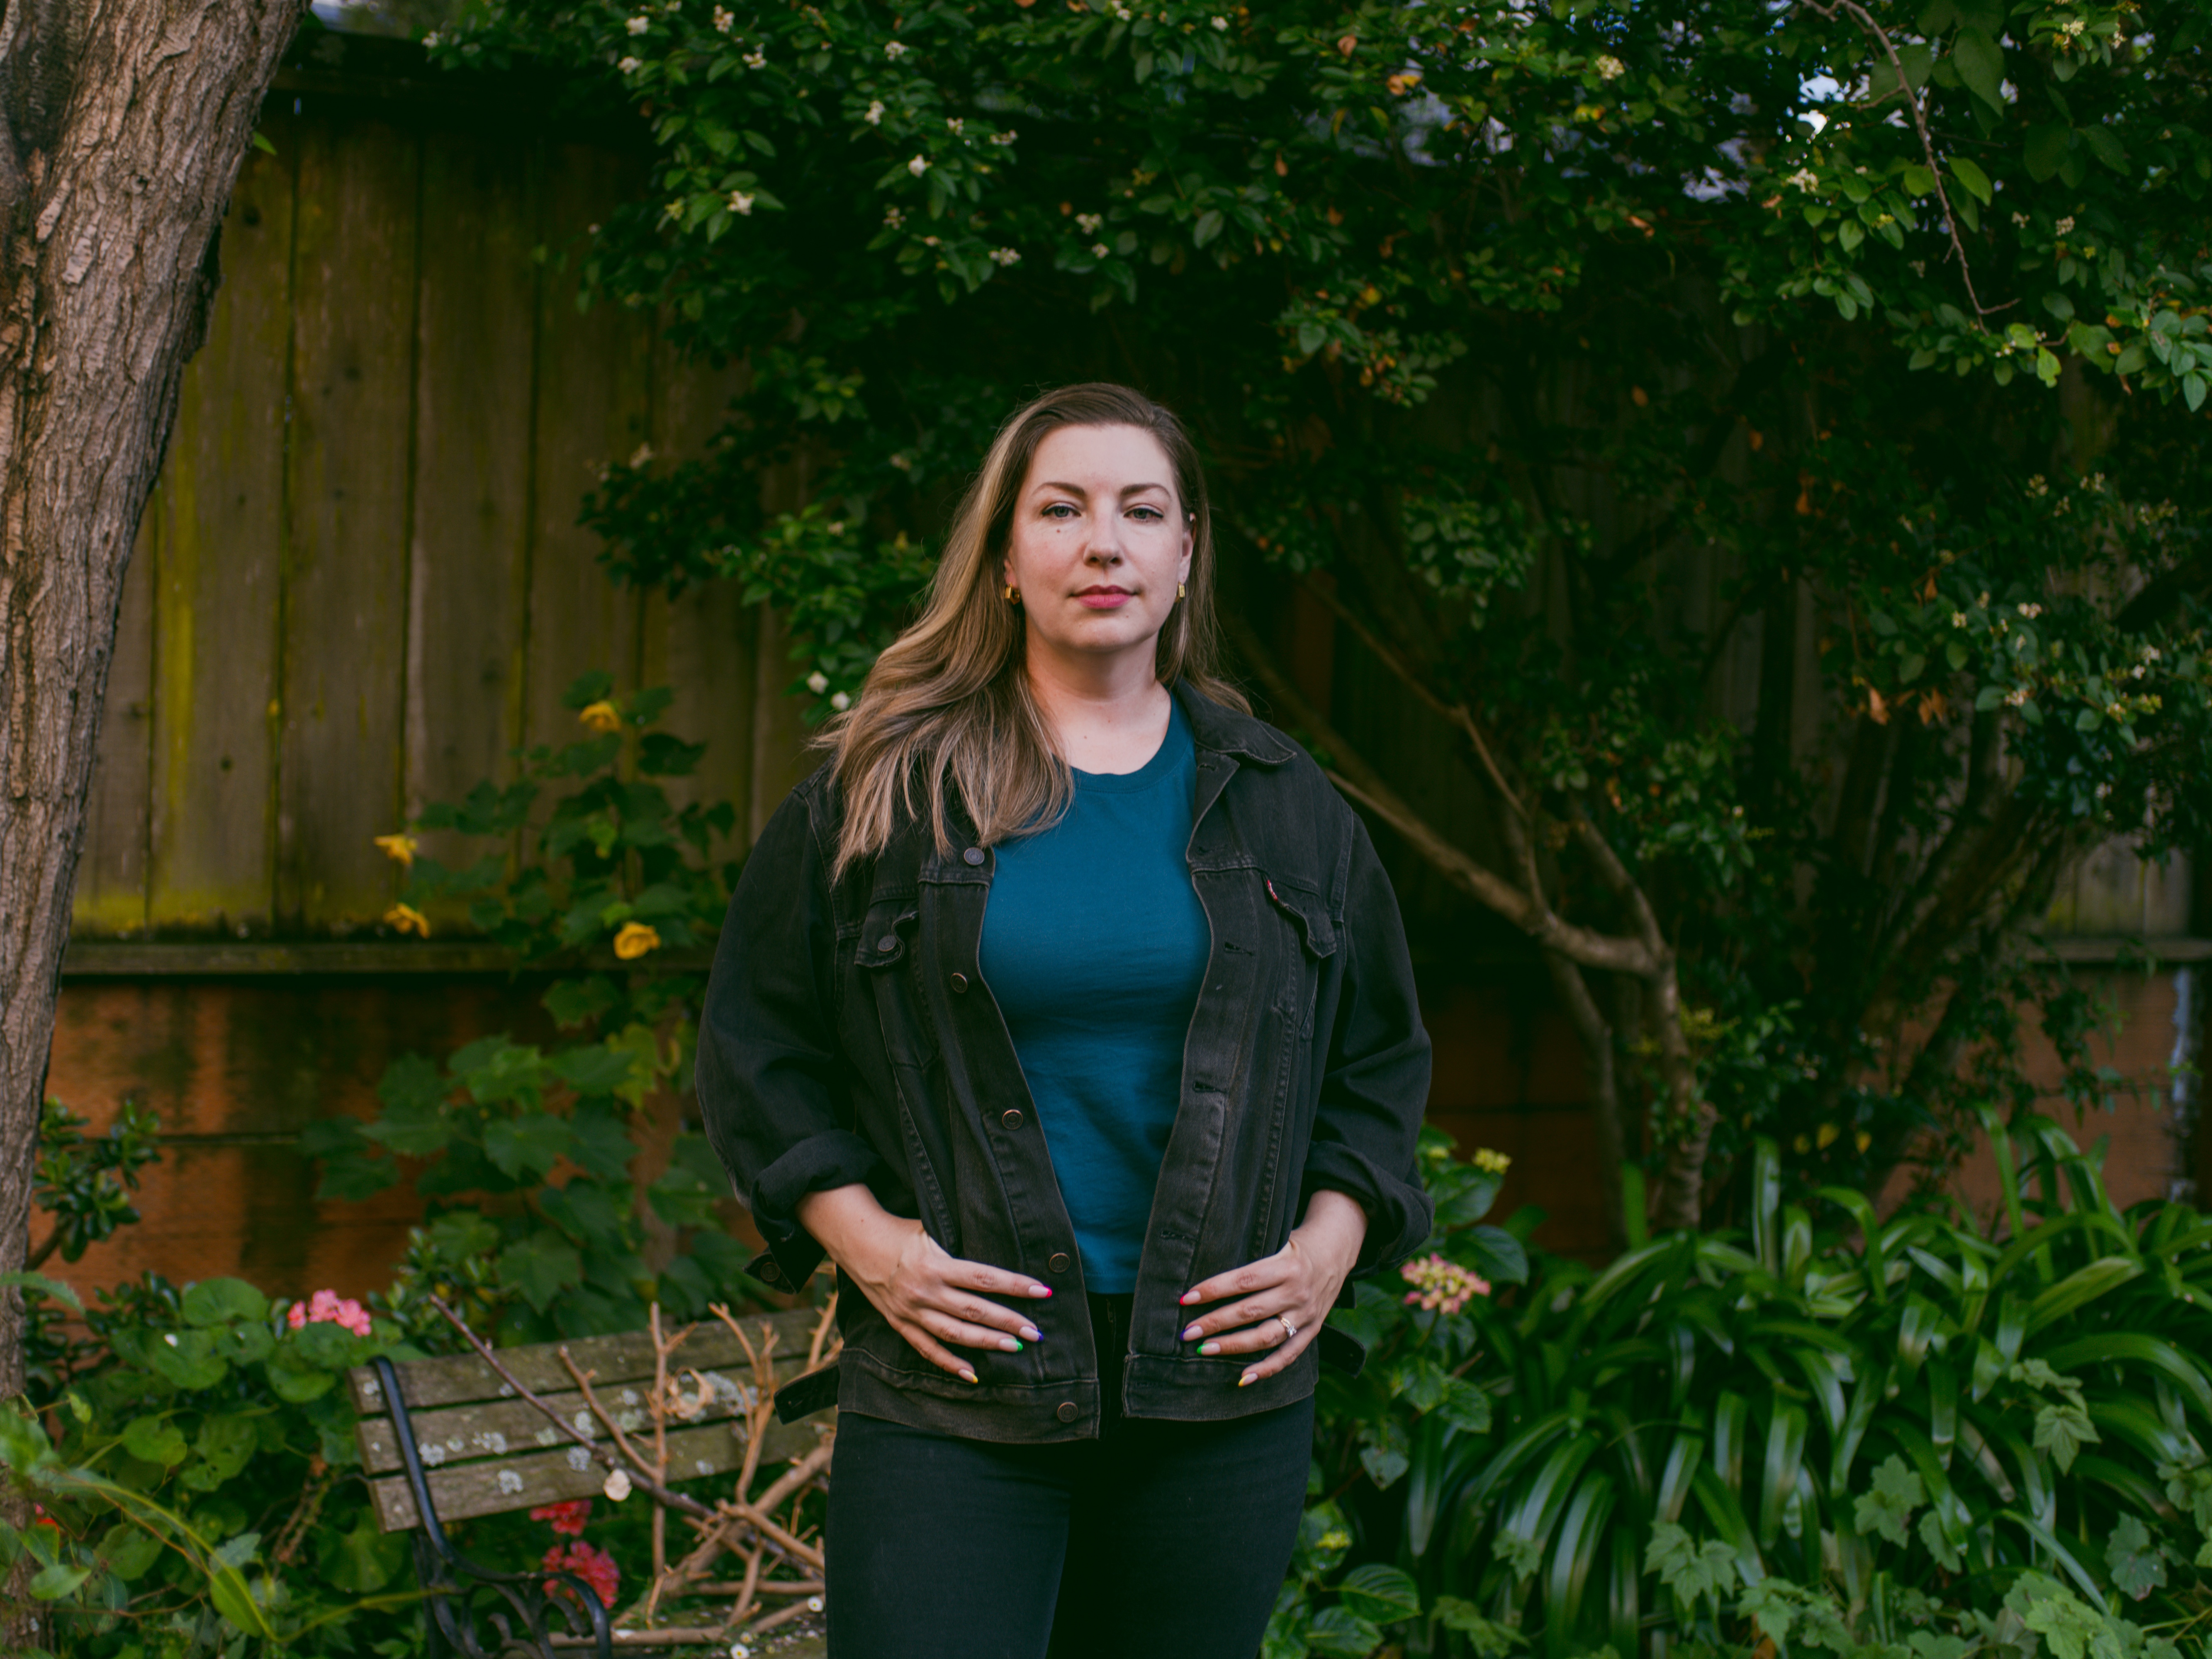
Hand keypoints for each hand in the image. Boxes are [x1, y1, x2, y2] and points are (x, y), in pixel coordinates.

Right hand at [796, 1184, 1051, 1383]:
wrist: (856, 1242)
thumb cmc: (901, 1232)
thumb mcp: (930, 1230)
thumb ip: (958, 1248)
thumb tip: (996, 1263)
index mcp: (935, 1263)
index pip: (983, 1277)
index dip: (1014, 1285)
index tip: (1041, 1291)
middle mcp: (924, 1290)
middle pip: (974, 1309)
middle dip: (1008, 1321)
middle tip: (1036, 1332)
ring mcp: (911, 1311)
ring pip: (954, 1333)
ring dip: (986, 1342)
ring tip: (1014, 1348)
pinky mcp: (899, 1324)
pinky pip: (926, 1349)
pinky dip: (949, 1363)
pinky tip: (972, 1373)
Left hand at [1177, 1189, 1366, 1387]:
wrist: (1336, 1252)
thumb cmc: (1294, 1246)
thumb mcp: (1276, 1241)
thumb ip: (1249, 1260)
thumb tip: (1206, 1280)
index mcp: (1286, 1266)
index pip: (1243, 1280)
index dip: (1213, 1290)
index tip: (1187, 1299)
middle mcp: (1297, 1292)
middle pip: (1250, 1311)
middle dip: (1215, 1323)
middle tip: (1187, 1332)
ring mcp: (1306, 1314)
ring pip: (1266, 1336)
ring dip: (1233, 1346)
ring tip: (1205, 1350)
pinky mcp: (1312, 1330)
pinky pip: (1288, 1355)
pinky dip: (1266, 1369)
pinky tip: (1242, 1377)